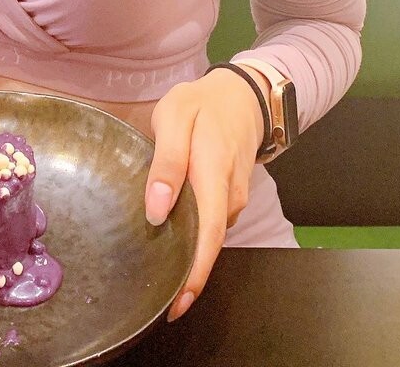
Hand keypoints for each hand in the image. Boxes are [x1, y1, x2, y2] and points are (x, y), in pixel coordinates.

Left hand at [143, 68, 266, 320]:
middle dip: (188, 276)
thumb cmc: (202, 104)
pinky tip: (173, 236)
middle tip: (157, 298)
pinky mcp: (231, 197)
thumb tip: (156, 211)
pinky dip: (195, 235)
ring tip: (158, 270)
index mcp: (213, 174)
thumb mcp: (174, 117)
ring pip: (210, 235)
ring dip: (189, 254)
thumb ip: (166, 162)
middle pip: (209, 244)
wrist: (243, 95)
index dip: (194, 274)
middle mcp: (230, 195)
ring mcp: (234, 198)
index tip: (177, 303)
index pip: (208, 234)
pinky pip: (212, 223)